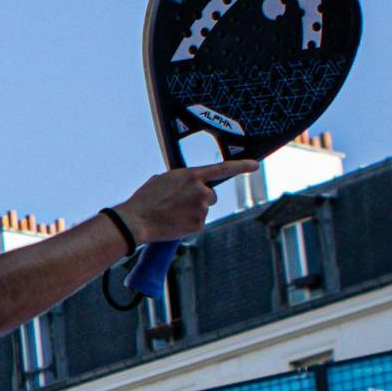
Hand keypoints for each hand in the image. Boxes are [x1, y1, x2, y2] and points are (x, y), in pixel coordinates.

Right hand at [116, 160, 259, 242]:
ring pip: (204, 210)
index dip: (241, 166)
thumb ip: (182, 180)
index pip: (223, 168)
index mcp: (191, 175)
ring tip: (172, 214)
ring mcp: (201, 209)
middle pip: (210, 195)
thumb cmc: (145, 199)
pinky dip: (189, 225)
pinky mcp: (199, 225)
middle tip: (179, 205)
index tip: (254, 165)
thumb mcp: (163, 180)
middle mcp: (200, 190)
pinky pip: (198, 224)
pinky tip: (174, 223)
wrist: (136, 220)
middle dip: (200, 200)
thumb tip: (188, 186)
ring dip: (192, 213)